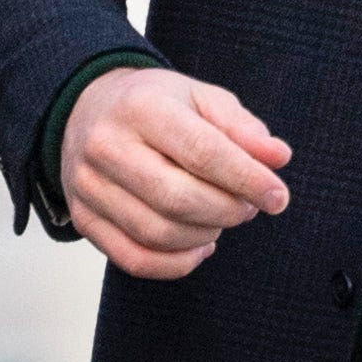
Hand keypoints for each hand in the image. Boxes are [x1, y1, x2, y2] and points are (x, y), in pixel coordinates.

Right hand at [61, 65, 291, 280]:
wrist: (89, 109)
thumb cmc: (155, 105)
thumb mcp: (201, 98)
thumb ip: (242, 128)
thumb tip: (278, 158)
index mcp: (142, 107)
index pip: (202, 152)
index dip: (247, 179)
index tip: (278, 197)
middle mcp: (107, 145)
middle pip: (178, 199)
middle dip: (227, 211)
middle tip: (247, 206)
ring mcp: (89, 186)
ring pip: (158, 234)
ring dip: (205, 234)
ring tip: (221, 217)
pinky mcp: (84, 218)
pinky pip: (135, 260)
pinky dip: (177, 263)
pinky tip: (199, 244)